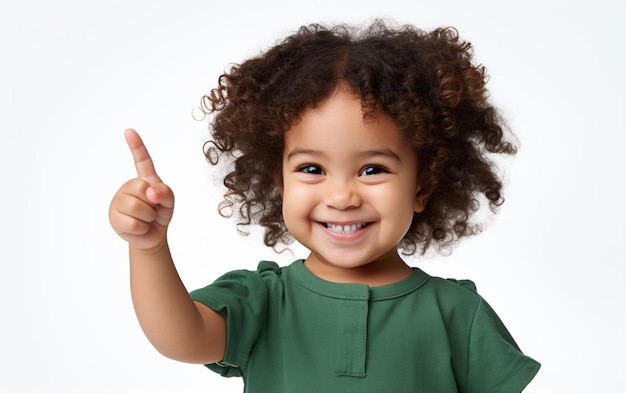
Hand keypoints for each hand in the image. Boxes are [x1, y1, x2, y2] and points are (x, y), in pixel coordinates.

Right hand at [109, 129, 174, 251]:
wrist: (151, 235)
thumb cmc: (160, 214)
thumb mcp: (169, 201)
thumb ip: (165, 192)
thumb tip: (151, 191)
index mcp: (145, 179)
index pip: (142, 160)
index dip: (136, 146)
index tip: (129, 131)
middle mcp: (129, 187)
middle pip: (141, 188)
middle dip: (153, 203)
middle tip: (153, 210)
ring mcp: (119, 201)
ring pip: (136, 207)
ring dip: (148, 217)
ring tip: (146, 219)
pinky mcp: (114, 217)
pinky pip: (133, 223)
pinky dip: (142, 228)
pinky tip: (139, 228)